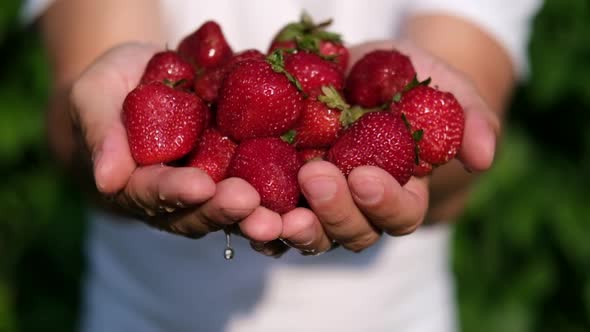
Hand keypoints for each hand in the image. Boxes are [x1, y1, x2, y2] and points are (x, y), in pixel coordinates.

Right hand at [69, 43, 282, 241]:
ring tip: (281, 218)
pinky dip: (283, 201)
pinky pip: (263, 193)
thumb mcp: (95, 96)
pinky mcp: (241, 177)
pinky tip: (304, 202)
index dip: (175, 191)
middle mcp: (176, 199)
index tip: (198, 185)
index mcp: (137, 184)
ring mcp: (212, 192)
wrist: (151, 75)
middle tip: (247, 201)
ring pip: (234, 214)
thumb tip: (106, 180)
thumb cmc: (115, 84)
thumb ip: (102, 135)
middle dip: (223, 210)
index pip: (153, 193)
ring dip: (257, 218)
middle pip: (199, 213)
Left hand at [272, 40, 498, 254]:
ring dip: (286, 229)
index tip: (366, 176)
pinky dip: (251, 212)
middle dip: (333, 211)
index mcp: (399, 191)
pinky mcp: (280, 190)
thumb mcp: (441, 86)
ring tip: (266, 213)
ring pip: (304, 232)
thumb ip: (467, 118)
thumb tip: (484, 155)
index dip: (385, 202)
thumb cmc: (406, 79)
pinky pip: (266, 211)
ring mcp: (316, 204)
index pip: (399, 212)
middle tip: (316, 177)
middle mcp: (357, 208)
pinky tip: (237, 199)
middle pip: (350, 232)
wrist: (356, 70)